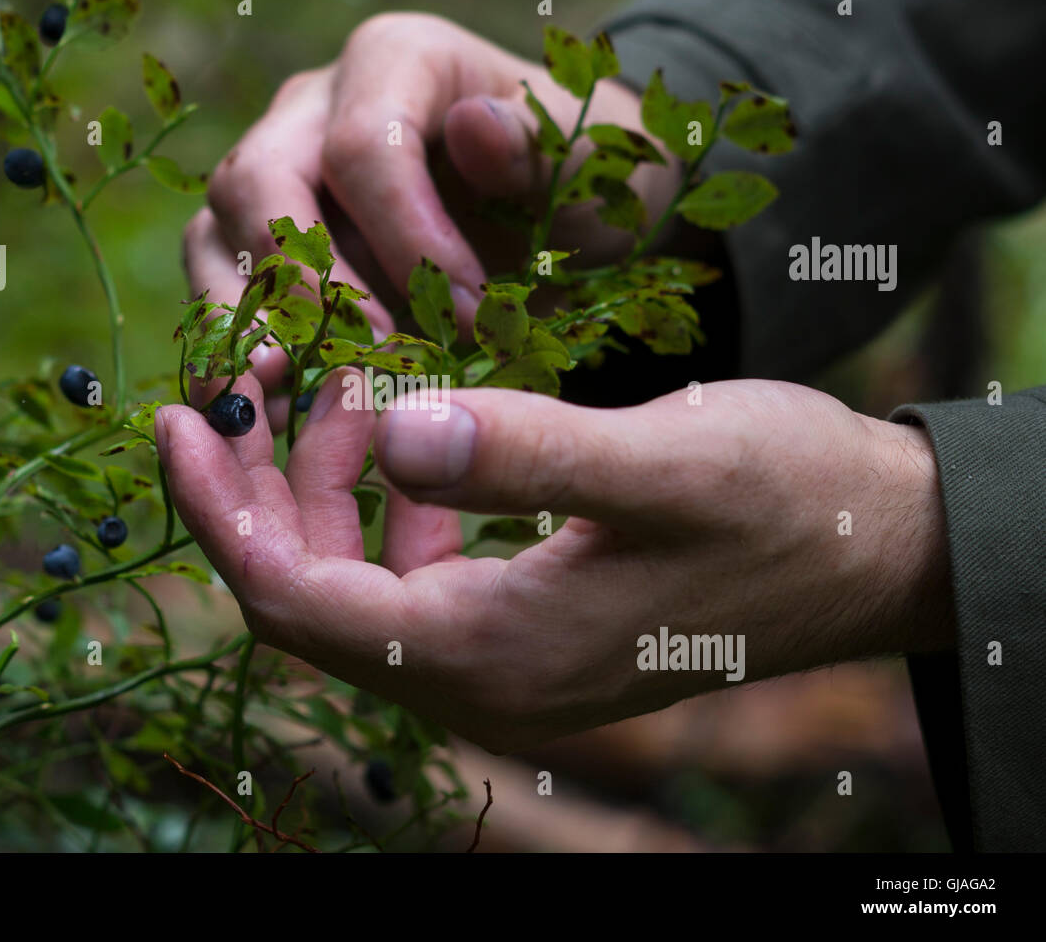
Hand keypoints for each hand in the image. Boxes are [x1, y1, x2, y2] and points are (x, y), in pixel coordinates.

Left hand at [155, 374, 953, 753]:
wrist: (870, 549)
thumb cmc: (782, 501)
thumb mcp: (661, 461)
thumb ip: (525, 453)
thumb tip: (391, 428)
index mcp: (493, 651)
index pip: (298, 600)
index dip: (221, 514)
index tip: (179, 417)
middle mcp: (482, 675)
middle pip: (309, 594)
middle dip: (263, 487)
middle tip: (256, 375)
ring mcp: (504, 658)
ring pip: (357, 577)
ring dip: (328, 482)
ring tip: (346, 377)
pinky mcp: (528, 625)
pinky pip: (412, 569)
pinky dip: (386, 497)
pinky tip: (409, 426)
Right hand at [184, 13, 680, 421]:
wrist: (555, 213)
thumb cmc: (571, 179)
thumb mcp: (585, 160)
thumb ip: (536, 145)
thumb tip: (474, 127)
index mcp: (396, 62)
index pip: (363, 148)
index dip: (407, 241)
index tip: (468, 317)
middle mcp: (313, 108)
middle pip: (259, 182)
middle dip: (300, 284)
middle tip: (354, 362)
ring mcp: (278, 174)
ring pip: (220, 237)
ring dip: (246, 321)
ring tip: (281, 392)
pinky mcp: (262, 243)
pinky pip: (226, 292)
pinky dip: (246, 349)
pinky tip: (278, 408)